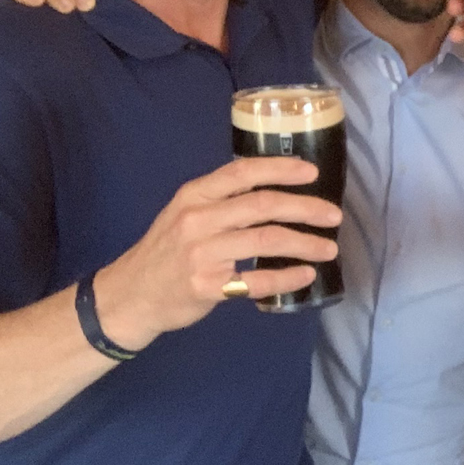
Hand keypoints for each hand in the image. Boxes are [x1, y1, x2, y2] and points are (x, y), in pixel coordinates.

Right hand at [90, 156, 343, 348]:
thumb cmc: (167, 251)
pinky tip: (306, 274)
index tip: (312, 172)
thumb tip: (277, 190)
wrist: (130, 295)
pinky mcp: (207, 286)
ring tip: (329, 248)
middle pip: (263, 205)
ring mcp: (201, 254)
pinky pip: (258, 280)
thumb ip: (222, 201)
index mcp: (194, 196)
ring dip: (305, 243)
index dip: (281, 169)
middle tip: (334, 215)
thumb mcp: (184, 213)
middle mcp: (198, 220)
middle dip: (306, 208)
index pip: (243, 173)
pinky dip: (287, 277)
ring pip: (266, 240)